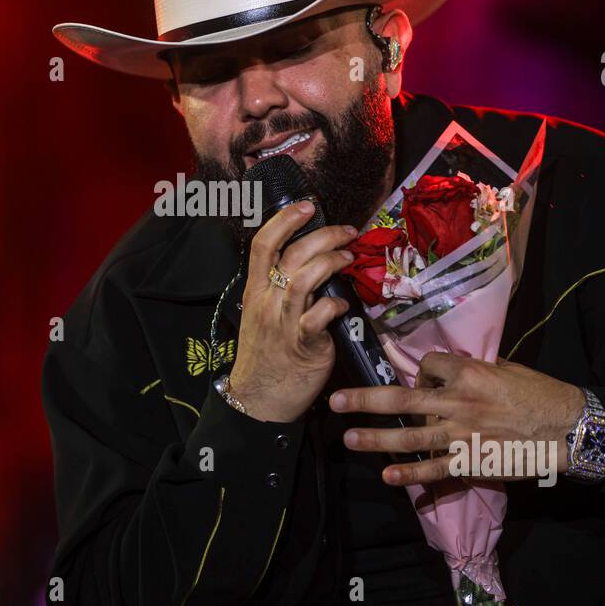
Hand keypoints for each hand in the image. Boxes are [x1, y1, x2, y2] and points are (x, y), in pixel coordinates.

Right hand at [227, 199, 358, 422]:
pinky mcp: (303, 345)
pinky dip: (336, 305)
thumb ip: (280, 289)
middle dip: (323, 235)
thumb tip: (310, 263)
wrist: (258, 399)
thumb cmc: (265, 354)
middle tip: (347, 232)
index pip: (262, 245)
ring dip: (331, 262)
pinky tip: (345, 306)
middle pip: (292, 255)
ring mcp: (284, 322)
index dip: (284, 220)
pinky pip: (320, 316)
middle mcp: (267, 301)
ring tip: (349, 258)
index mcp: (255, 290)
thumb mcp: (262, 315)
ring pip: (305, 278)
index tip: (307, 206)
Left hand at [329, 351, 584, 484]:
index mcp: (468, 374)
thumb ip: (474, 370)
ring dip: (375, 438)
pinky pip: (434, 469)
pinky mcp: (470, 461)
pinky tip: (389, 476)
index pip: (428, 366)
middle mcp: (458, 403)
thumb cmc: (539, 393)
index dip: (424, 371)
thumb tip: (447, 372)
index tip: (429, 379)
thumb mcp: (506, 369)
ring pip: (409, 436)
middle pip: (401, 399)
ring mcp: (461, 434)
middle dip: (364, 400)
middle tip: (335, 401)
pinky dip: (410, 474)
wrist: (566, 428)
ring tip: (348, 438)